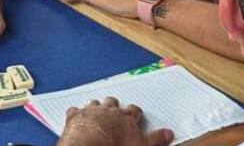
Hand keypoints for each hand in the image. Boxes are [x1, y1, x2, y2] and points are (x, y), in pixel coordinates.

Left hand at [59, 97, 173, 145]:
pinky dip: (76, 113)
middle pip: (112, 102)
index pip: (133, 110)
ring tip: (96, 110)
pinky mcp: (75, 117)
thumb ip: (156, 139)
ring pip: (94, 103)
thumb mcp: (142, 145)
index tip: (135, 114)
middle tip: (114, 109)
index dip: (134, 112)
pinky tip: (76, 115)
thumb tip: (168, 133)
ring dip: (95, 106)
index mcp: (125, 117)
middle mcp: (108, 110)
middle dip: (114, 105)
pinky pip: (75, 110)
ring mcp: (91, 111)